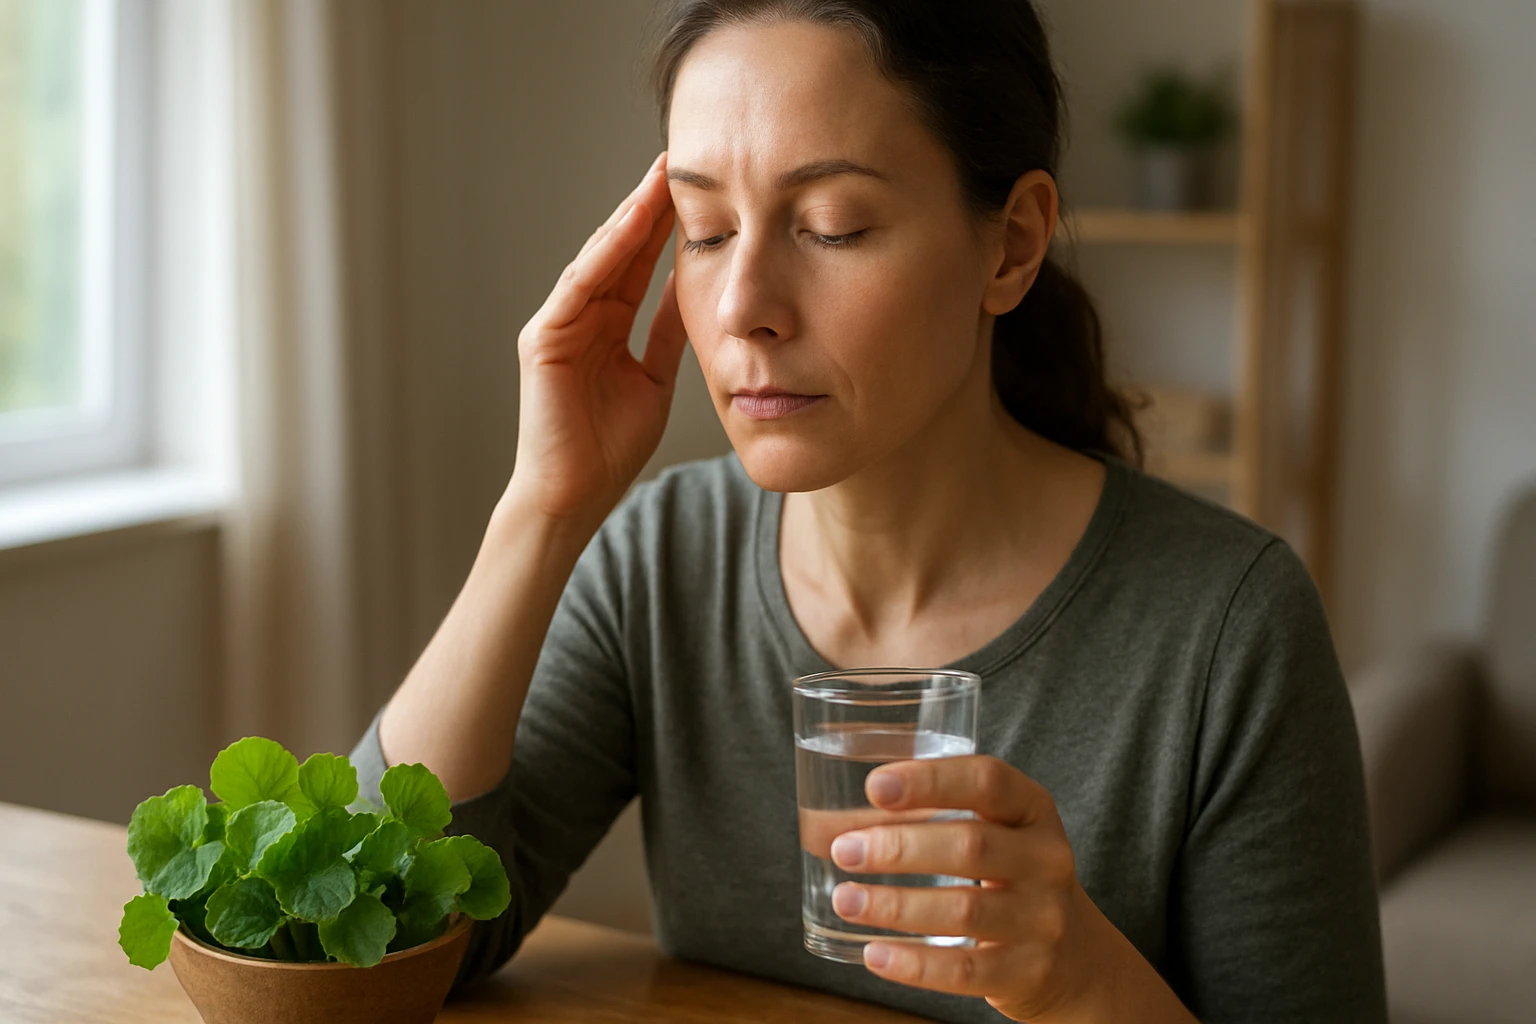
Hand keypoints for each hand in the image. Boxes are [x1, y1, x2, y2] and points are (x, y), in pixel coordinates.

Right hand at [504, 150, 687, 529]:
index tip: (699, 189)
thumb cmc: (609, 449)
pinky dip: (603, 256)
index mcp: (604, 325)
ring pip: (597, 259)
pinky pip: (576, 288)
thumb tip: (693, 289)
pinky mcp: (542, 340)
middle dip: (648, 206)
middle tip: (678, 162)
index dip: (666, 227)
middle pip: (618, 250)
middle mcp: (578, 317)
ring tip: (658, 179)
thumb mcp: (655, 378)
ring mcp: (557, 325)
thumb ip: (667, 332)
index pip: (638, 264)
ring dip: (628, 218)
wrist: (574, 497)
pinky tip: (629, 227)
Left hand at [827, 756, 1111, 1021]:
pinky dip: (914, 964)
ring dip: (894, 905)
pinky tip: (874, 954)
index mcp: (1033, 809)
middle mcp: (1047, 859)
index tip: (875, 786)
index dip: (930, 779)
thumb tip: (828, 823)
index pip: (988, 780)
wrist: (1078, 958)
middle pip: (969, 845)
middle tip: (843, 850)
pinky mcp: (1030, 971)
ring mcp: (1044, 919)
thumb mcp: (996, 833)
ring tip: (845, 900)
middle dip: (898, 847)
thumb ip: (931, 817)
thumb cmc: (1012, 878)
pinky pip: (966, 970)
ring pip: (963, 909)